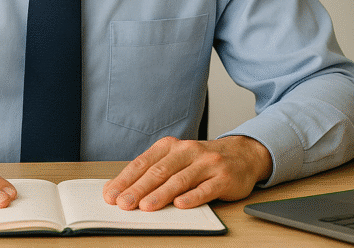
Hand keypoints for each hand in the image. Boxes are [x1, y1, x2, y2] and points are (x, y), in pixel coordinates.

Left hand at [103, 136, 272, 211]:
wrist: (242, 155)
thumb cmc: (202, 161)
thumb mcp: (176, 160)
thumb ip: (152, 172)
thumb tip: (120, 189)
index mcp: (171, 146)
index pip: (143, 163)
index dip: (125, 179)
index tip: (111, 194)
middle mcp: (188, 151)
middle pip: (159, 171)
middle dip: (138, 189)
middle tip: (124, 203)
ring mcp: (207, 164)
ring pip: (180, 180)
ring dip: (161, 194)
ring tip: (146, 207)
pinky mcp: (224, 177)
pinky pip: (206, 188)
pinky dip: (193, 197)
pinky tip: (181, 205)